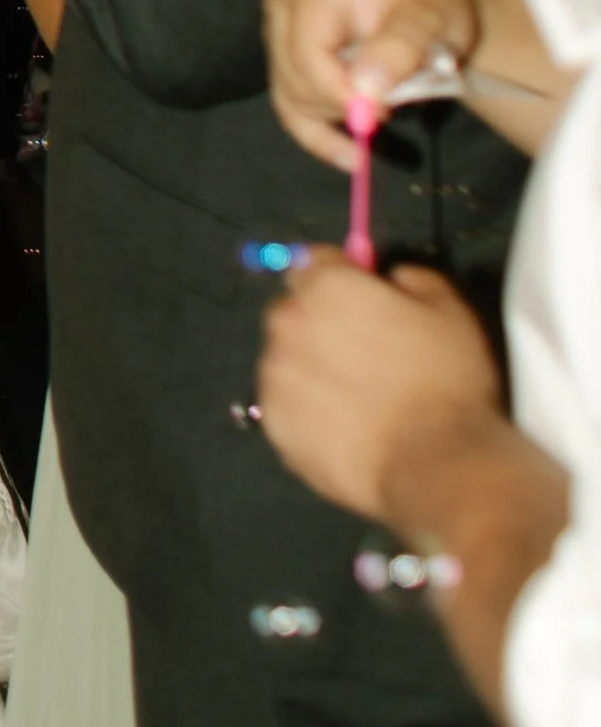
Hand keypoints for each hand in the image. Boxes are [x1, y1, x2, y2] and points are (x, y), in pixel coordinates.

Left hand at [256, 250, 504, 524]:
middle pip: (294, 310)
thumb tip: (394, 277)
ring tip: (357, 396)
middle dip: (320, 321)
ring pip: (285, 360)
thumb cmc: (446, 381)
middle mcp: (289, 325)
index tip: (361, 295)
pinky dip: (306, 410)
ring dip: (310, 367)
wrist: (435, 465)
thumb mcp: (450, 310)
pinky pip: (286, 406)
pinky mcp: (275, 427)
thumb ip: (414, 279)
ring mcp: (276, 379)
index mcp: (328, 287)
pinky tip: (344, 426)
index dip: (339, 275)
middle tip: (363, 351)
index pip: (313, 261)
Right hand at [262, 0, 491, 175]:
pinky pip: (289, 108)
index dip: (340, 92)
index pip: (308, 55)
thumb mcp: (429, 18)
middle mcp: (284, 5)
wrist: (431, 1)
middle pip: (296, 79)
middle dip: (343, 104)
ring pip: (292, 98)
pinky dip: (319, 137)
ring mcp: (279, 33)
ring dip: (338, 116)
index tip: (384, 112)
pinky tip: (351, 157)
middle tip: (392, 107)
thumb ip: (399, 49)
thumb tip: (363, 93)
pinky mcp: (284, 58)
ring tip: (383, 110)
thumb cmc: (433, 3)